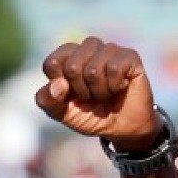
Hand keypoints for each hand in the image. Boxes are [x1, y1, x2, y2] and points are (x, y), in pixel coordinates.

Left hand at [35, 37, 160, 151]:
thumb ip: (48, 100)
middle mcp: (88, 50)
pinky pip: (114, 69)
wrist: (121, 127)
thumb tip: (58, 84)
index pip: (52, 62)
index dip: (58, 85)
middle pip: (72, 67)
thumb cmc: (88, 115)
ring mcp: (109, 50)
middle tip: (90, 97)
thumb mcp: (61, 113)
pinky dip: (114, 87)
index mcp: (67, 58)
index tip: (68, 95)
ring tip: (105, 94)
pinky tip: (120, 88)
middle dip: (80, 91)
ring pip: (93, 69)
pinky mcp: (129, 55)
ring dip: (98, 92)